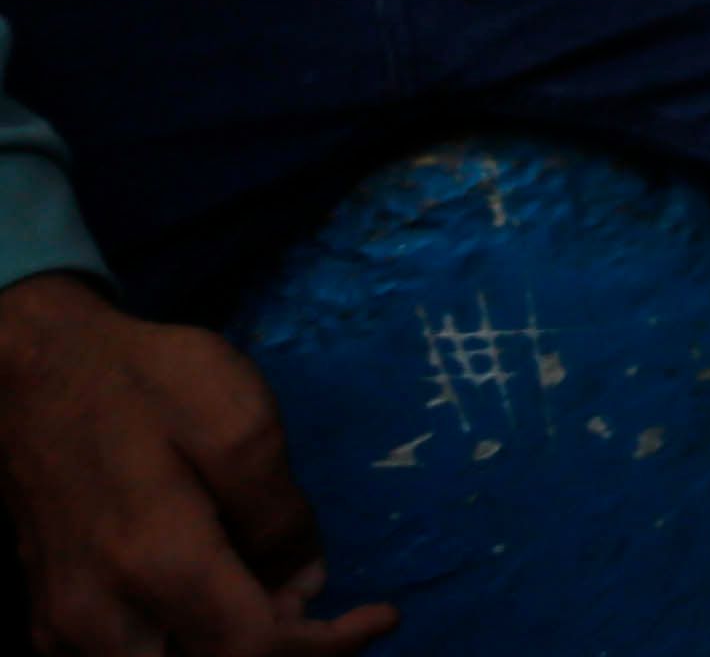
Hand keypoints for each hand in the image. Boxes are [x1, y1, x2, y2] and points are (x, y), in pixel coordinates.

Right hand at [0, 275, 389, 656]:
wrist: (31, 373)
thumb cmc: (142, 384)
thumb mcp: (239, 422)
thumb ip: (279, 513)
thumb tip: (306, 581)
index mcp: (157, 564)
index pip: (255, 651)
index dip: (330, 647)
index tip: (381, 617)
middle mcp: (99, 616)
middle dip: (276, 656)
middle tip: (315, 606)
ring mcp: (63, 624)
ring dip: (225, 653)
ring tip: (269, 598)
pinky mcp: (49, 615)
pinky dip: (180, 648)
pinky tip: (214, 602)